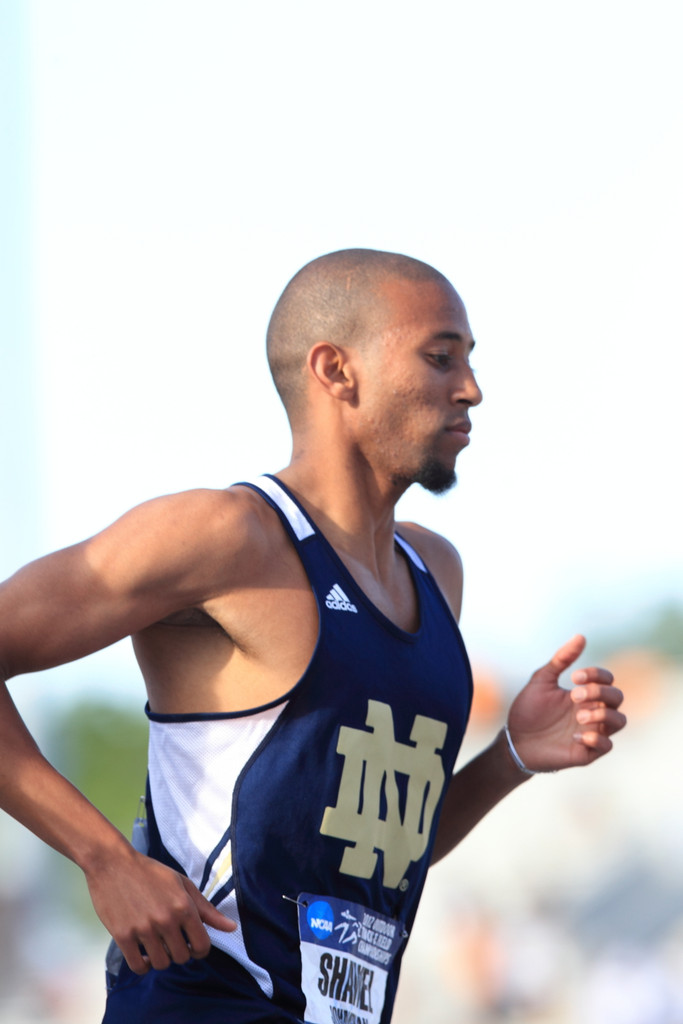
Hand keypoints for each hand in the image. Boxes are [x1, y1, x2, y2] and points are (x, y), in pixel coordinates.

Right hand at [86, 846, 235, 973]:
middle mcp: (166, 919)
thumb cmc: (150, 873)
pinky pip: (138, 966)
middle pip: (181, 957)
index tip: (192, 945)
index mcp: (183, 906)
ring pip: (161, 964)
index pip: (202, 946)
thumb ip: (207, 909)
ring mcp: (143, 929)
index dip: (200, 950)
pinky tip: (143, 953)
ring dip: (161, 959)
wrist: (113, 864)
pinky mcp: (123, 936)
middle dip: (180, 953)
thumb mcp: (182, 885)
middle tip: (172, 941)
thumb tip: (231, 927)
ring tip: (157, 945)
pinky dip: (143, 965)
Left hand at [506, 634, 625, 773]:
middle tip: (574, 695)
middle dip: (599, 692)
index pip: (608, 679)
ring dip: (603, 714)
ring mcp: (592, 731)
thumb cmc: (529, 709)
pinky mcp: (587, 752)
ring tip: (579, 715)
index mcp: (585, 693)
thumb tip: (581, 636)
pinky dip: (597, 738)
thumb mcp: (542, 680)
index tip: (574, 677)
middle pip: (617, 697)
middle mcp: (593, 711)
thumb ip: (561, 659)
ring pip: (620, 721)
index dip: (597, 674)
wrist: (515, 741)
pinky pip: (607, 746)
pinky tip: (575, 735)